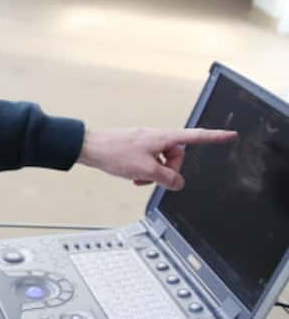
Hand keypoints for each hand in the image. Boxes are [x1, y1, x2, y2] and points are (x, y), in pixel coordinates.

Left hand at [77, 127, 236, 189]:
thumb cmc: (114, 152)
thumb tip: (178, 183)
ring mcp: (146, 142)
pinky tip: (133, 177)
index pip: (196, 137)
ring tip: (138, 178)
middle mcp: (157, 137)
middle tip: (153, 178)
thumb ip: (167, 179)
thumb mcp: (146, 171)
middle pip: (177, 156)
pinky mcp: (136, 148)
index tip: (230, 135)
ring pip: (162, 161)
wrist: (88, 147)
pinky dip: (144, 171)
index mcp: (164, 137)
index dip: (215, 137)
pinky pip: (149, 162)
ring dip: (154, 173)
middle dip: (169, 170)